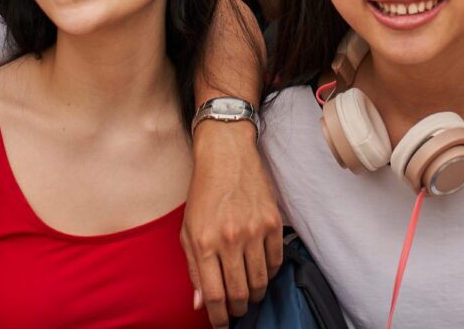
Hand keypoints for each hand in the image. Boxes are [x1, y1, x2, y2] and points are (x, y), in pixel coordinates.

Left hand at [182, 121, 283, 327]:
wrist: (226, 153)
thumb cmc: (204, 190)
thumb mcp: (188, 228)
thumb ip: (193, 268)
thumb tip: (199, 303)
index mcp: (204, 242)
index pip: (214, 296)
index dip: (219, 318)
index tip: (221, 323)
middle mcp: (229, 239)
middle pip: (240, 294)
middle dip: (237, 310)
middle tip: (236, 310)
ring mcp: (254, 230)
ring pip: (260, 283)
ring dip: (255, 295)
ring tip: (249, 292)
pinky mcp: (273, 222)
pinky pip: (275, 262)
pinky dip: (269, 273)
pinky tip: (260, 269)